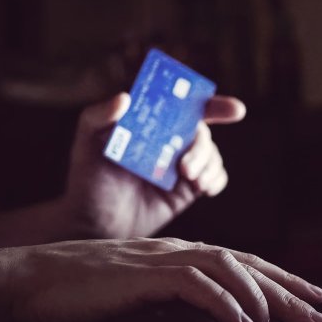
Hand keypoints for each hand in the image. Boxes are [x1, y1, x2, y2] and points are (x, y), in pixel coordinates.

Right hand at [2, 238, 321, 321]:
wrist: (25, 280)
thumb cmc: (73, 292)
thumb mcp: (134, 293)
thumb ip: (169, 297)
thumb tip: (206, 316)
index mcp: (174, 255)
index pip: (239, 261)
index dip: (278, 277)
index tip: (308, 296)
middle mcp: (174, 251)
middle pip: (246, 264)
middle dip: (288, 290)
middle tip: (321, 313)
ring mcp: (159, 260)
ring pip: (230, 269)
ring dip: (264, 298)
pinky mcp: (142, 276)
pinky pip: (195, 287)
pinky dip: (225, 305)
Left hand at [62, 92, 245, 238]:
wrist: (94, 224)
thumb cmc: (87, 180)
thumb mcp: (86, 142)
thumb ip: (100, 116)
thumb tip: (125, 98)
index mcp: (150, 121)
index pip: (185, 103)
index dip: (212, 103)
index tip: (234, 110)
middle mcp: (168, 139)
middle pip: (202, 131)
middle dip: (202, 146)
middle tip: (185, 167)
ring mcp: (180, 164)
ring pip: (212, 154)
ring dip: (208, 165)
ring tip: (190, 181)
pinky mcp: (187, 189)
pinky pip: (216, 177)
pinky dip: (216, 180)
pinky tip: (202, 189)